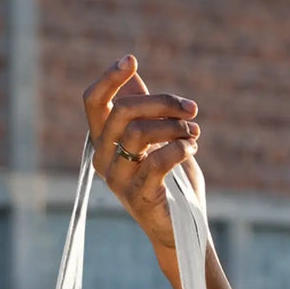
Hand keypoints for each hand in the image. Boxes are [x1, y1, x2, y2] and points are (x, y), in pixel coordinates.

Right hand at [81, 54, 203, 253]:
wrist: (183, 229)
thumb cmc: (171, 181)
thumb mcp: (157, 140)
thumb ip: (143, 112)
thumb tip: (133, 75)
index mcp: (104, 142)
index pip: (94, 102)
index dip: (109, 78)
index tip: (131, 59)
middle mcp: (104, 159)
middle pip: (123, 112)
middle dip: (162, 103)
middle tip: (192, 109)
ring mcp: (118, 180)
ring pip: (139, 133)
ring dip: (175, 126)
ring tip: (195, 132)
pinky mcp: (139, 197)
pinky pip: (156, 161)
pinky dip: (179, 148)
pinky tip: (193, 147)